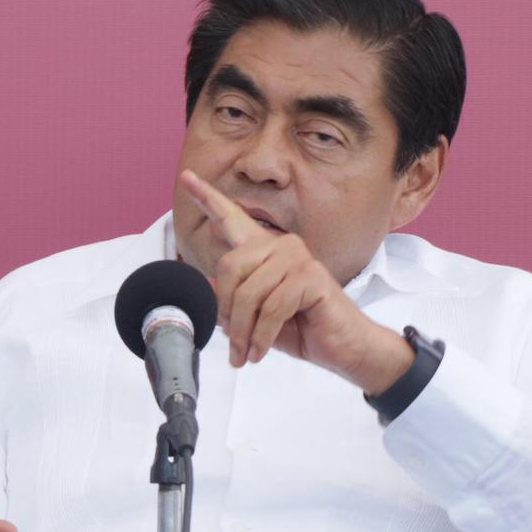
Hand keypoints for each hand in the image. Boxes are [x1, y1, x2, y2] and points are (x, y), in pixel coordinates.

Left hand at [179, 169, 413, 394]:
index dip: (208, 198)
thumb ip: (233, 301)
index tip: (187, 178)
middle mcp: (282, 246)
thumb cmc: (303, 330)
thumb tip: (206, 288)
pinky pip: (272, 307)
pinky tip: (260, 351)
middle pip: (230, 265)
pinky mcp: (312, 276)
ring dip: (244, 331)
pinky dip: (261, 336)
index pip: (233, 219)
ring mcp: (299, 258)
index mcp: (266, 251)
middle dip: (227, 310)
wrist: (343, 348)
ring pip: (250, 292)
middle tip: (233, 342)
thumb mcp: (257, 319)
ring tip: (245, 353)